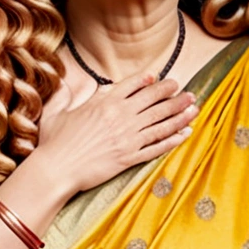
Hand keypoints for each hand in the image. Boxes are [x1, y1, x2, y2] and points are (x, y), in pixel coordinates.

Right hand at [34, 73, 196, 195]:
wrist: (57, 169)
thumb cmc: (53, 142)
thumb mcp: (57, 111)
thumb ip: (67, 95)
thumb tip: (68, 84)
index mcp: (104, 102)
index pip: (133, 85)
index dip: (151, 81)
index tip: (163, 79)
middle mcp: (120, 116)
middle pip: (153, 101)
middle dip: (173, 95)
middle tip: (188, 92)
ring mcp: (127, 137)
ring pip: (160, 122)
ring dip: (180, 115)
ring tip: (194, 108)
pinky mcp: (129, 157)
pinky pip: (156, 146)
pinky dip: (173, 140)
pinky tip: (185, 134)